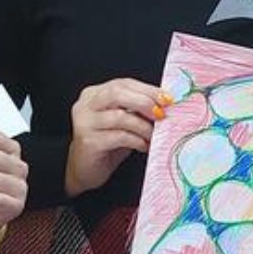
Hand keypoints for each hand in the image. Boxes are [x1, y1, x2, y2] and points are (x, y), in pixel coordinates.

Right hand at [65, 78, 164, 195]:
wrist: (86, 169)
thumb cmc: (108, 143)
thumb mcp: (124, 121)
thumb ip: (137, 109)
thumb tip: (165, 103)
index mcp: (94, 94)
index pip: (123, 84)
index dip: (147, 89)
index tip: (167, 98)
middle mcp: (85, 105)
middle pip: (117, 94)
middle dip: (144, 102)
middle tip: (161, 114)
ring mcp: (84, 123)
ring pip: (119, 116)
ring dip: (143, 126)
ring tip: (153, 135)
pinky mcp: (88, 141)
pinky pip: (119, 137)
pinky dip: (137, 140)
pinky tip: (144, 146)